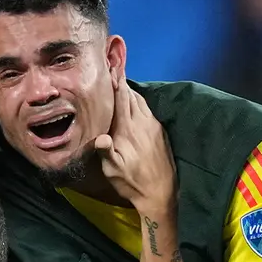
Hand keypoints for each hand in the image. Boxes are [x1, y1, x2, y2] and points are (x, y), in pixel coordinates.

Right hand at [94, 77, 175, 211]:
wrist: (160, 194)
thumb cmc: (133, 183)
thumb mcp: (113, 171)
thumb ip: (106, 152)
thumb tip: (100, 137)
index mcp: (129, 130)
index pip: (122, 99)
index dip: (116, 82)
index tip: (111, 67)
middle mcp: (143, 124)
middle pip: (133, 96)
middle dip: (123, 83)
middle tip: (114, 71)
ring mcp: (154, 127)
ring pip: (142, 102)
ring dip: (131, 92)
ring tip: (122, 86)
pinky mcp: (161, 133)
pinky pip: (149, 111)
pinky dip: (139, 103)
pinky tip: (135, 106)